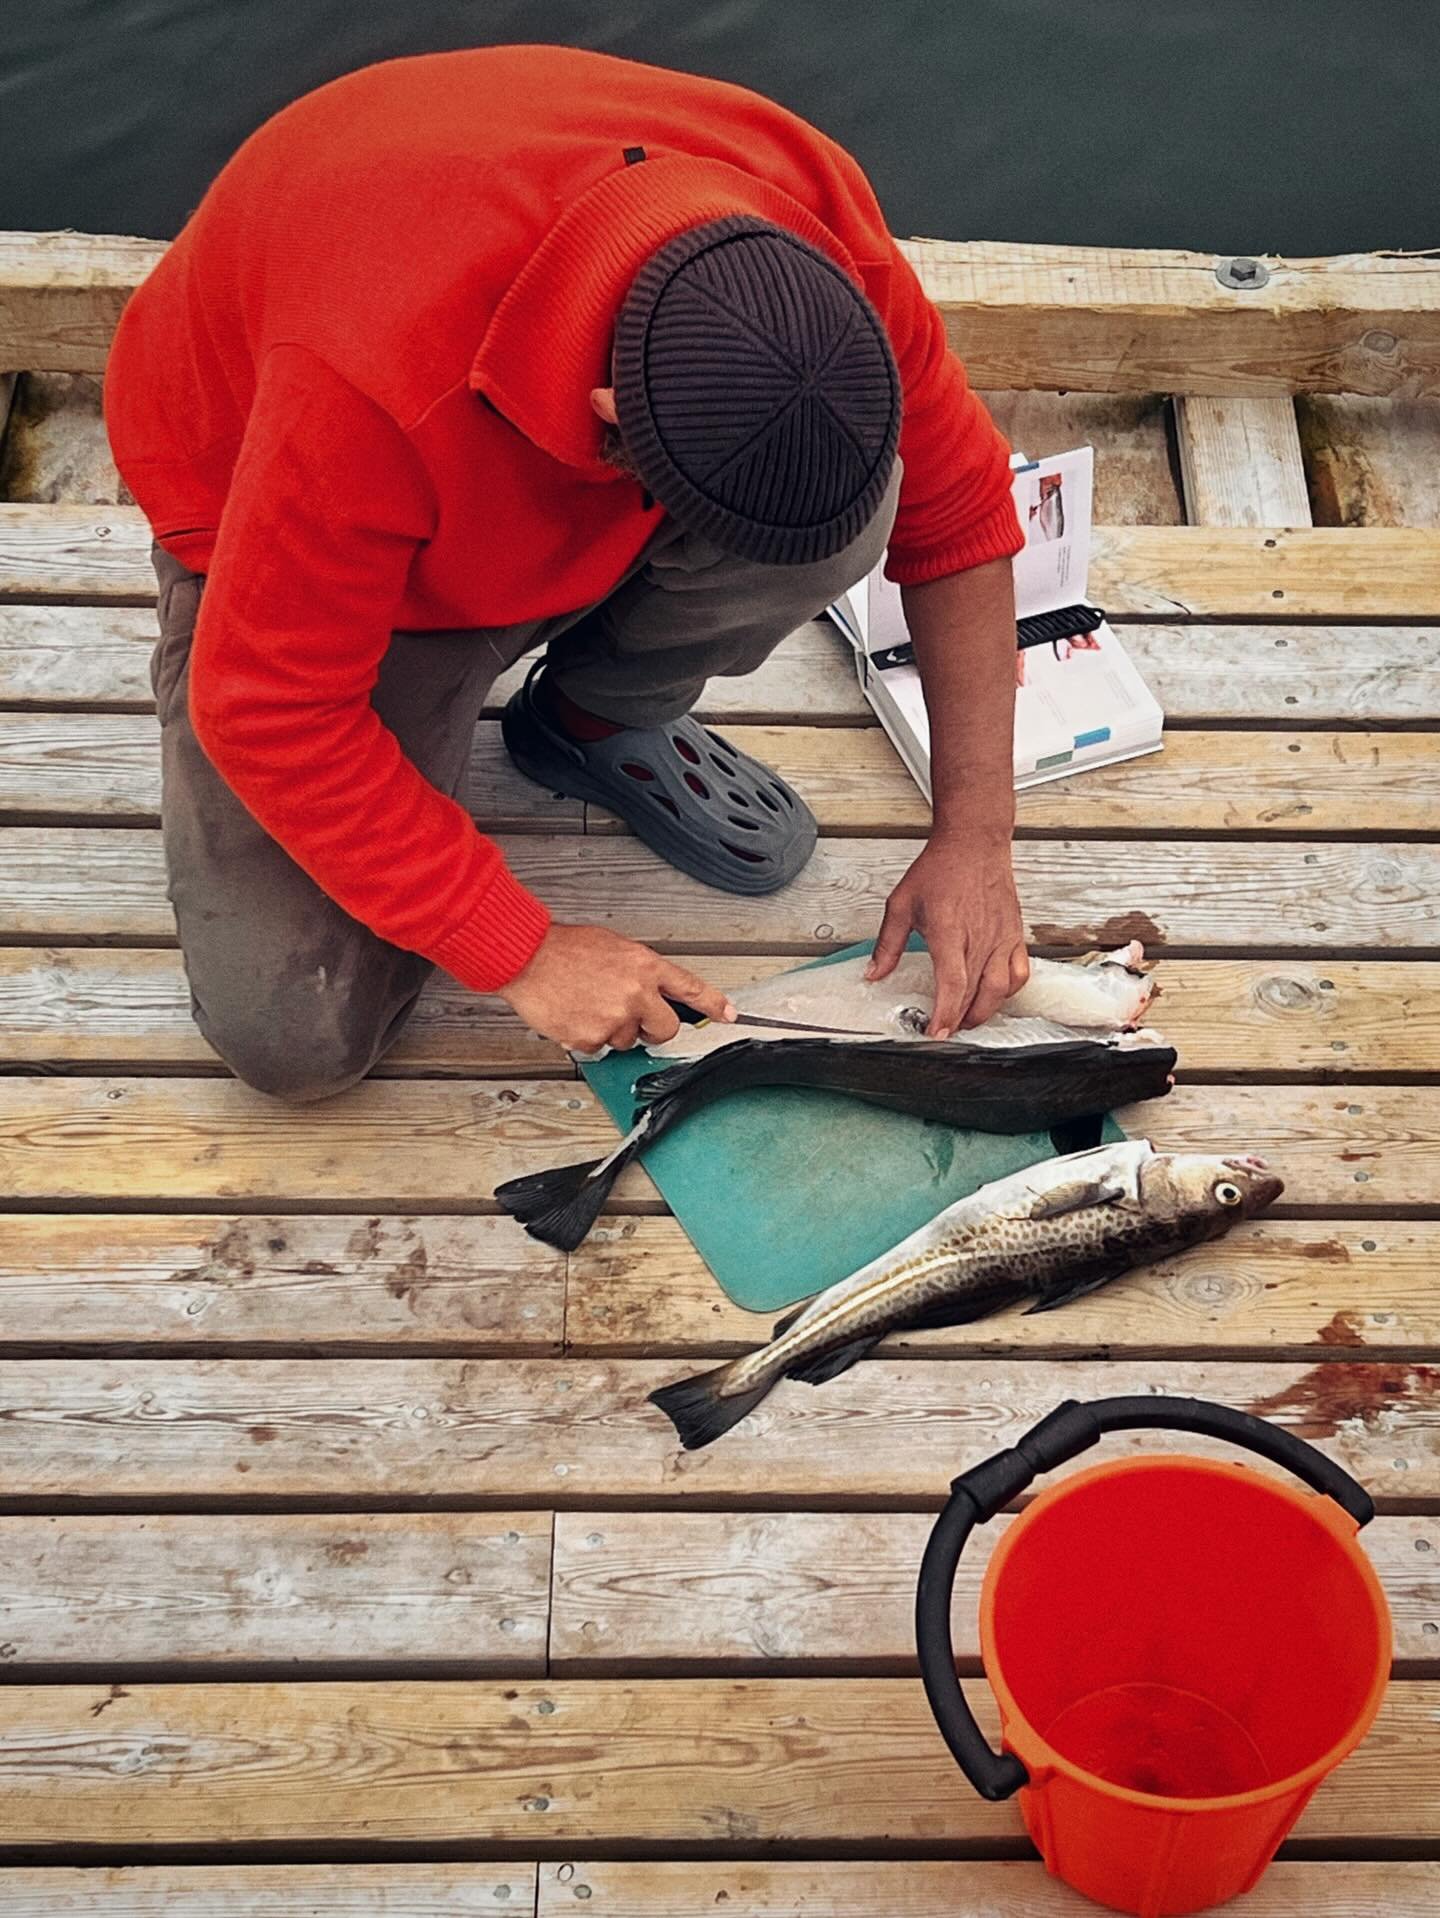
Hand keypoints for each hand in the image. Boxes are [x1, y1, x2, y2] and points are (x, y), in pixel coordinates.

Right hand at [499, 922, 735, 1053]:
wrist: (527, 957)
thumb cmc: (564, 948)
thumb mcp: (614, 948)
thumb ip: (638, 972)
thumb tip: (650, 992)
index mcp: (645, 966)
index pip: (690, 988)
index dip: (713, 1004)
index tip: (729, 1015)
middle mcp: (636, 993)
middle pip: (666, 1028)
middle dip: (653, 1028)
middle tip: (631, 1016)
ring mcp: (615, 1018)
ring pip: (627, 1041)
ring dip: (612, 1029)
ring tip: (587, 1004)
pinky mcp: (592, 1037)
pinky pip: (599, 1048)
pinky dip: (586, 1036)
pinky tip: (573, 1014)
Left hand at [866, 831, 1028, 1035]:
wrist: (974, 843)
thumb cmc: (940, 869)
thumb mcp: (901, 904)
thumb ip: (888, 944)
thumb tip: (873, 974)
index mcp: (950, 931)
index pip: (953, 984)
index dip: (946, 1013)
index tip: (936, 1032)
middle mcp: (980, 938)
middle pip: (975, 993)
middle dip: (960, 1020)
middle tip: (945, 1030)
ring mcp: (1001, 938)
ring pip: (1001, 989)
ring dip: (984, 1011)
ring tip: (966, 1020)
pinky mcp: (1014, 934)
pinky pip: (1020, 973)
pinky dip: (1009, 992)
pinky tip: (995, 996)